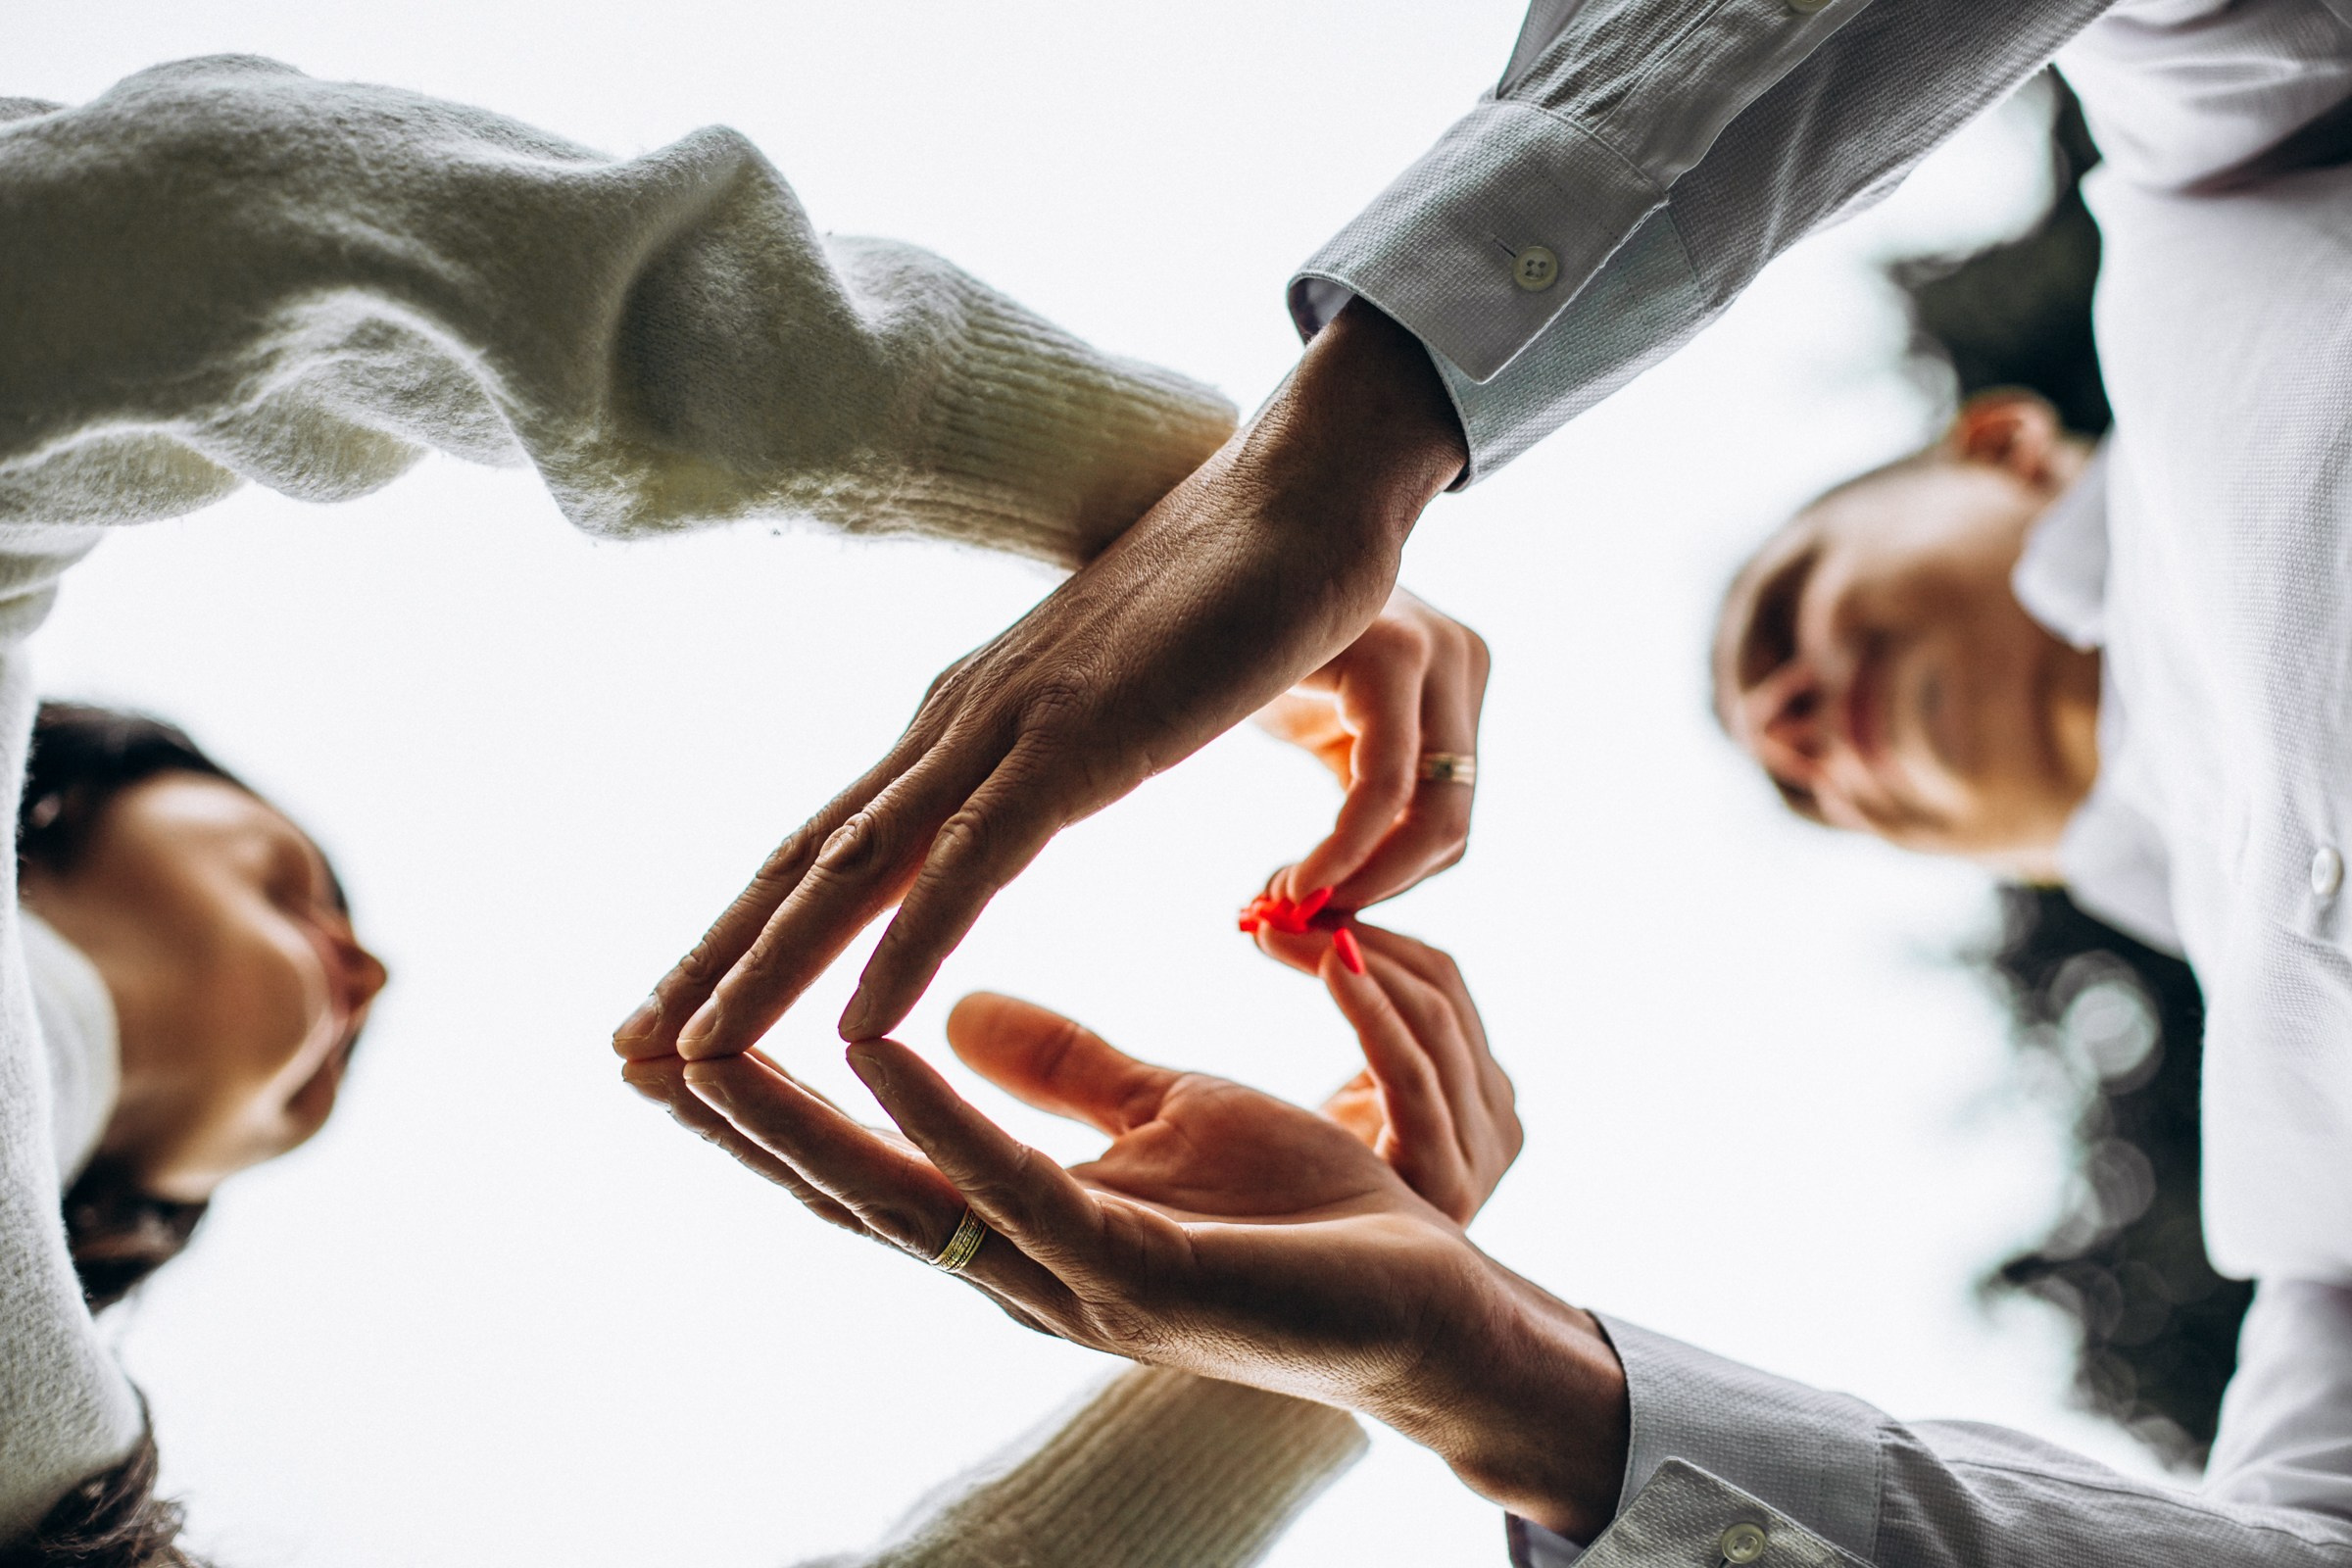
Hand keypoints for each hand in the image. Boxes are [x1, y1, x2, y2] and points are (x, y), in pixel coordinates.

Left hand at [612, 300, 1466, 1061]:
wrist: (1308, 499)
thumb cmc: (1233, 611)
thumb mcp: (1124, 712)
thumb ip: (1075, 766)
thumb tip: (1040, 808)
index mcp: (968, 729)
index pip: (834, 846)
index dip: (751, 930)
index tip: (682, 1008)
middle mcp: (957, 727)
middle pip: (807, 864)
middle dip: (711, 965)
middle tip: (617, 1057)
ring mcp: (1005, 729)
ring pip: (856, 872)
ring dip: (763, 972)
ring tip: (682, 1061)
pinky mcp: (1077, 739)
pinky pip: (972, 867)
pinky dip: (903, 950)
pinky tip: (853, 1028)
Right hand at [624, 939, 1622, 1536]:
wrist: (1434, 1291)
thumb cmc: (1302, 1211)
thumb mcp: (1164, 1109)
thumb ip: (1061, 1069)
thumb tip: (956, 1007)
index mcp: (1025, 1221)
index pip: (869, 1155)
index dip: (772, 1095)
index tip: (682, 1021)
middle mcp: (1026, 1264)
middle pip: (849, 1188)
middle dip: (739, 1119)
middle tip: (634, 1045)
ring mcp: (1074, 1279)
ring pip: (903, 1197)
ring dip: (798, 1123)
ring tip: (707, 1048)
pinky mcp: (1141, 1273)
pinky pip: (1019, 1186)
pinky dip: (942, 1118)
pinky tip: (877, 1048)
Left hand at [1264, 920, 1519, 1223]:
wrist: (1335, 1309)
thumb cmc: (1326, 1199)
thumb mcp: (1360, 1096)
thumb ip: (1365, 1019)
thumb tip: (1310, 931)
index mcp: (1480, 1085)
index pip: (1439, 979)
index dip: (1372, 931)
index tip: (1296, 899)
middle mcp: (1497, 1113)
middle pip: (1438, 990)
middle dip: (1356, 935)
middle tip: (1275, 901)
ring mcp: (1483, 1147)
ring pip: (1429, 1018)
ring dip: (1350, 959)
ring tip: (1279, 929)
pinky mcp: (1448, 1178)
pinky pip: (1413, 1074)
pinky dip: (1373, 1010)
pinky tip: (1331, 964)